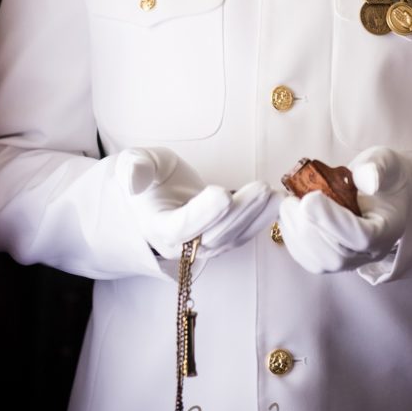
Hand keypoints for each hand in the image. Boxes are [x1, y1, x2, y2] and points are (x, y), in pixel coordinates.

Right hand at [115, 147, 279, 258]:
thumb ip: (134, 169)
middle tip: (262, 188)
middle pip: (214, 235)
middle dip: (240, 212)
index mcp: (157, 227)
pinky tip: (279, 202)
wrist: (156, 194)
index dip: (202, 213)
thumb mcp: (135, 164)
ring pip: (233, 237)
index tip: (223, 194)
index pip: (181, 226)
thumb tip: (133, 180)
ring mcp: (203, 246)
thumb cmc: (148, 177)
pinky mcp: (222, 240)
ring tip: (276, 194)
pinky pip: (244, 234)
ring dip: (257, 216)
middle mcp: (181, 245)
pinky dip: (262, 220)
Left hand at [278, 146, 408, 273]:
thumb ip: (376, 168)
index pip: (362, 237)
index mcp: (388, 229)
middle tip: (290, 200)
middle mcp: (371, 252)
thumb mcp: (384, 162)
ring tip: (287, 205)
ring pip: (321, 262)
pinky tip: (287, 217)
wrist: (380, 190)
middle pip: (337, 255)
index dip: (332, 221)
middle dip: (307, 228)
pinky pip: (310, 260)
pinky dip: (293, 240)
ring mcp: (352, 260)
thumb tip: (367, 181)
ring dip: (296, 234)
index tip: (309, 198)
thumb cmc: (382, 176)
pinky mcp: (333, 260)